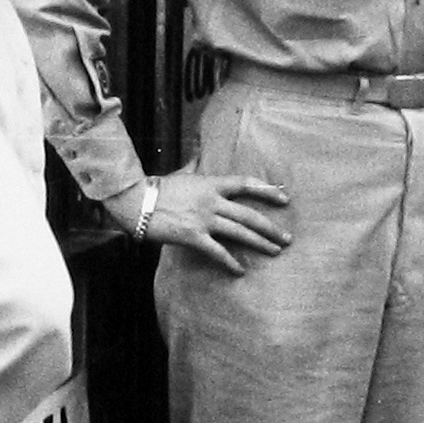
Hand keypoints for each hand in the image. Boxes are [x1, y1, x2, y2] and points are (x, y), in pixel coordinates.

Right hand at [120, 170, 291, 275]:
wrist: (135, 200)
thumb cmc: (157, 187)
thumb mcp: (181, 173)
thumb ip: (195, 164)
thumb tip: (200, 152)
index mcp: (211, 183)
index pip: (246, 184)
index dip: (268, 191)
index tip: (285, 198)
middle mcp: (212, 201)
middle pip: (250, 215)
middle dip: (271, 227)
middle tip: (288, 238)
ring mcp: (204, 219)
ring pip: (240, 233)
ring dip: (261, 243)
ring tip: (276, 251)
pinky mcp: (192, 236)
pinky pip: (217, 252)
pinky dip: (230, 262)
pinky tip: (241, 271)